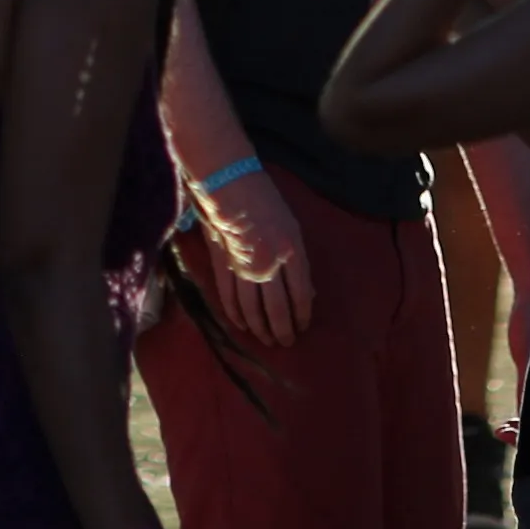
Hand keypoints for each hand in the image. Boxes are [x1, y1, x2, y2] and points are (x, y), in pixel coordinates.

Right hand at [182, 189, 308, 346]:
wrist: (230, 186)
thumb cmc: (265, 202)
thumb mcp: (292, 228)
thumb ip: (298, 261)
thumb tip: (305, 292)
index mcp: (291, 251)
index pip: (300, 293)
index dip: (302, 314)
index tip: (302, 327)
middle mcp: (269, 263)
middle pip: (277, 307)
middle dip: (283, 329)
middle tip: (285, 342)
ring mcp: (244, 267)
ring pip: (253, 308)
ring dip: (260, 328)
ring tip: (267, 340)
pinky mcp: (224, 266)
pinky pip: (230, 297)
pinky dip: (236, 315)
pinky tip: (242, 326)